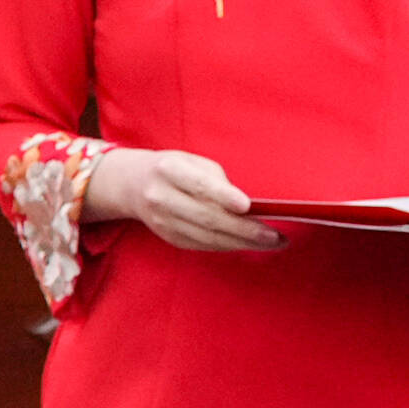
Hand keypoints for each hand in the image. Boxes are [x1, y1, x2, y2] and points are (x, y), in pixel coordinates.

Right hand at [86, 146, 282, 253]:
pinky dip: (229, 245)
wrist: (133, 185)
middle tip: (275, 236)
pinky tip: (248, 243)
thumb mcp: (193, 162)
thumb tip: (248, 208)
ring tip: (272, 243)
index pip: (199, 185)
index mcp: (168, 170)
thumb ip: (217, 181)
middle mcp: (161, 197)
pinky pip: (203, 245)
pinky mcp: (168, 237)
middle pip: (207, 218)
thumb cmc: (174, 169)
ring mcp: (162, 221)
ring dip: (243, 243)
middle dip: (245, 229)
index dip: (224, 197)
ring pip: (208, 237)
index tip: (248, 206)